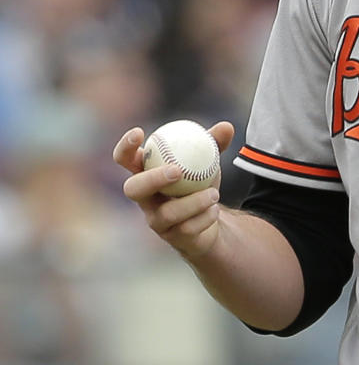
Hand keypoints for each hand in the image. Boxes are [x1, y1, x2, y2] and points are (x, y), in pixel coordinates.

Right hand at [114, 122, 233, 259]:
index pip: (125, 159)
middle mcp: (145, 199)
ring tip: (214, 194)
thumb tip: (227, 126)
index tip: (139, 132)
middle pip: (133, 189)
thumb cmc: (199, 183)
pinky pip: (186, 229)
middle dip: (152, 179)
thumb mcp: (207, 161)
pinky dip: (204, 218)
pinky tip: (215, 210)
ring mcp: (156, 220)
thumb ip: (214, 144)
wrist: (210, 219)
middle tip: (177, 171)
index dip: (125, 147)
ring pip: (166, 214)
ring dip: (192, 202)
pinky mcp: (172, 237)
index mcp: (146, 174)